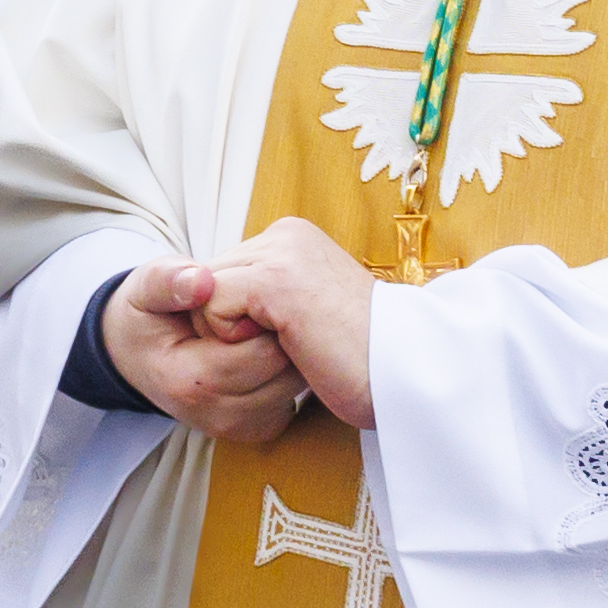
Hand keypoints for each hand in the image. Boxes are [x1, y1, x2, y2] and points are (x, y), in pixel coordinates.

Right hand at [103, 253, 307, 445]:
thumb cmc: (148, 315)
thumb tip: (202, 280)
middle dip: (284, 335)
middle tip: (264, 308)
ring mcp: (237, 427)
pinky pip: (292, 399)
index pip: (259, 353)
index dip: (265, 318)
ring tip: (261, 328)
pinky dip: (286, 374)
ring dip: (290, 354)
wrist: (135, 354)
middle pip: (283, 372)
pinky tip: (262, 351)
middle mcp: (215, 415)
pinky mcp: (255, 429)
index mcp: (188, 382)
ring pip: (294, 385)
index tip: (251, 296)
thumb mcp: (147, 287)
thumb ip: (169, 280)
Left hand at [190, 215, 385, 429]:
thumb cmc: (359, 358)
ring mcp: (280, 252)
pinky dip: (231, 338)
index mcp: (294, 238)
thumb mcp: (306, 311)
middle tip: (285, 344)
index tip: (286, 337)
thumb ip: (266, 299)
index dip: (235, 316)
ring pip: (202, 293)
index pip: (223, 271)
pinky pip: (210, 306)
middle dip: (226, 321)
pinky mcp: (272, 280)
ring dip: (229, 333)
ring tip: (287, 343)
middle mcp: (286, 234)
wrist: (405, 373)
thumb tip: (213, 303)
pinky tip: (284, 344)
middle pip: (206, 279)